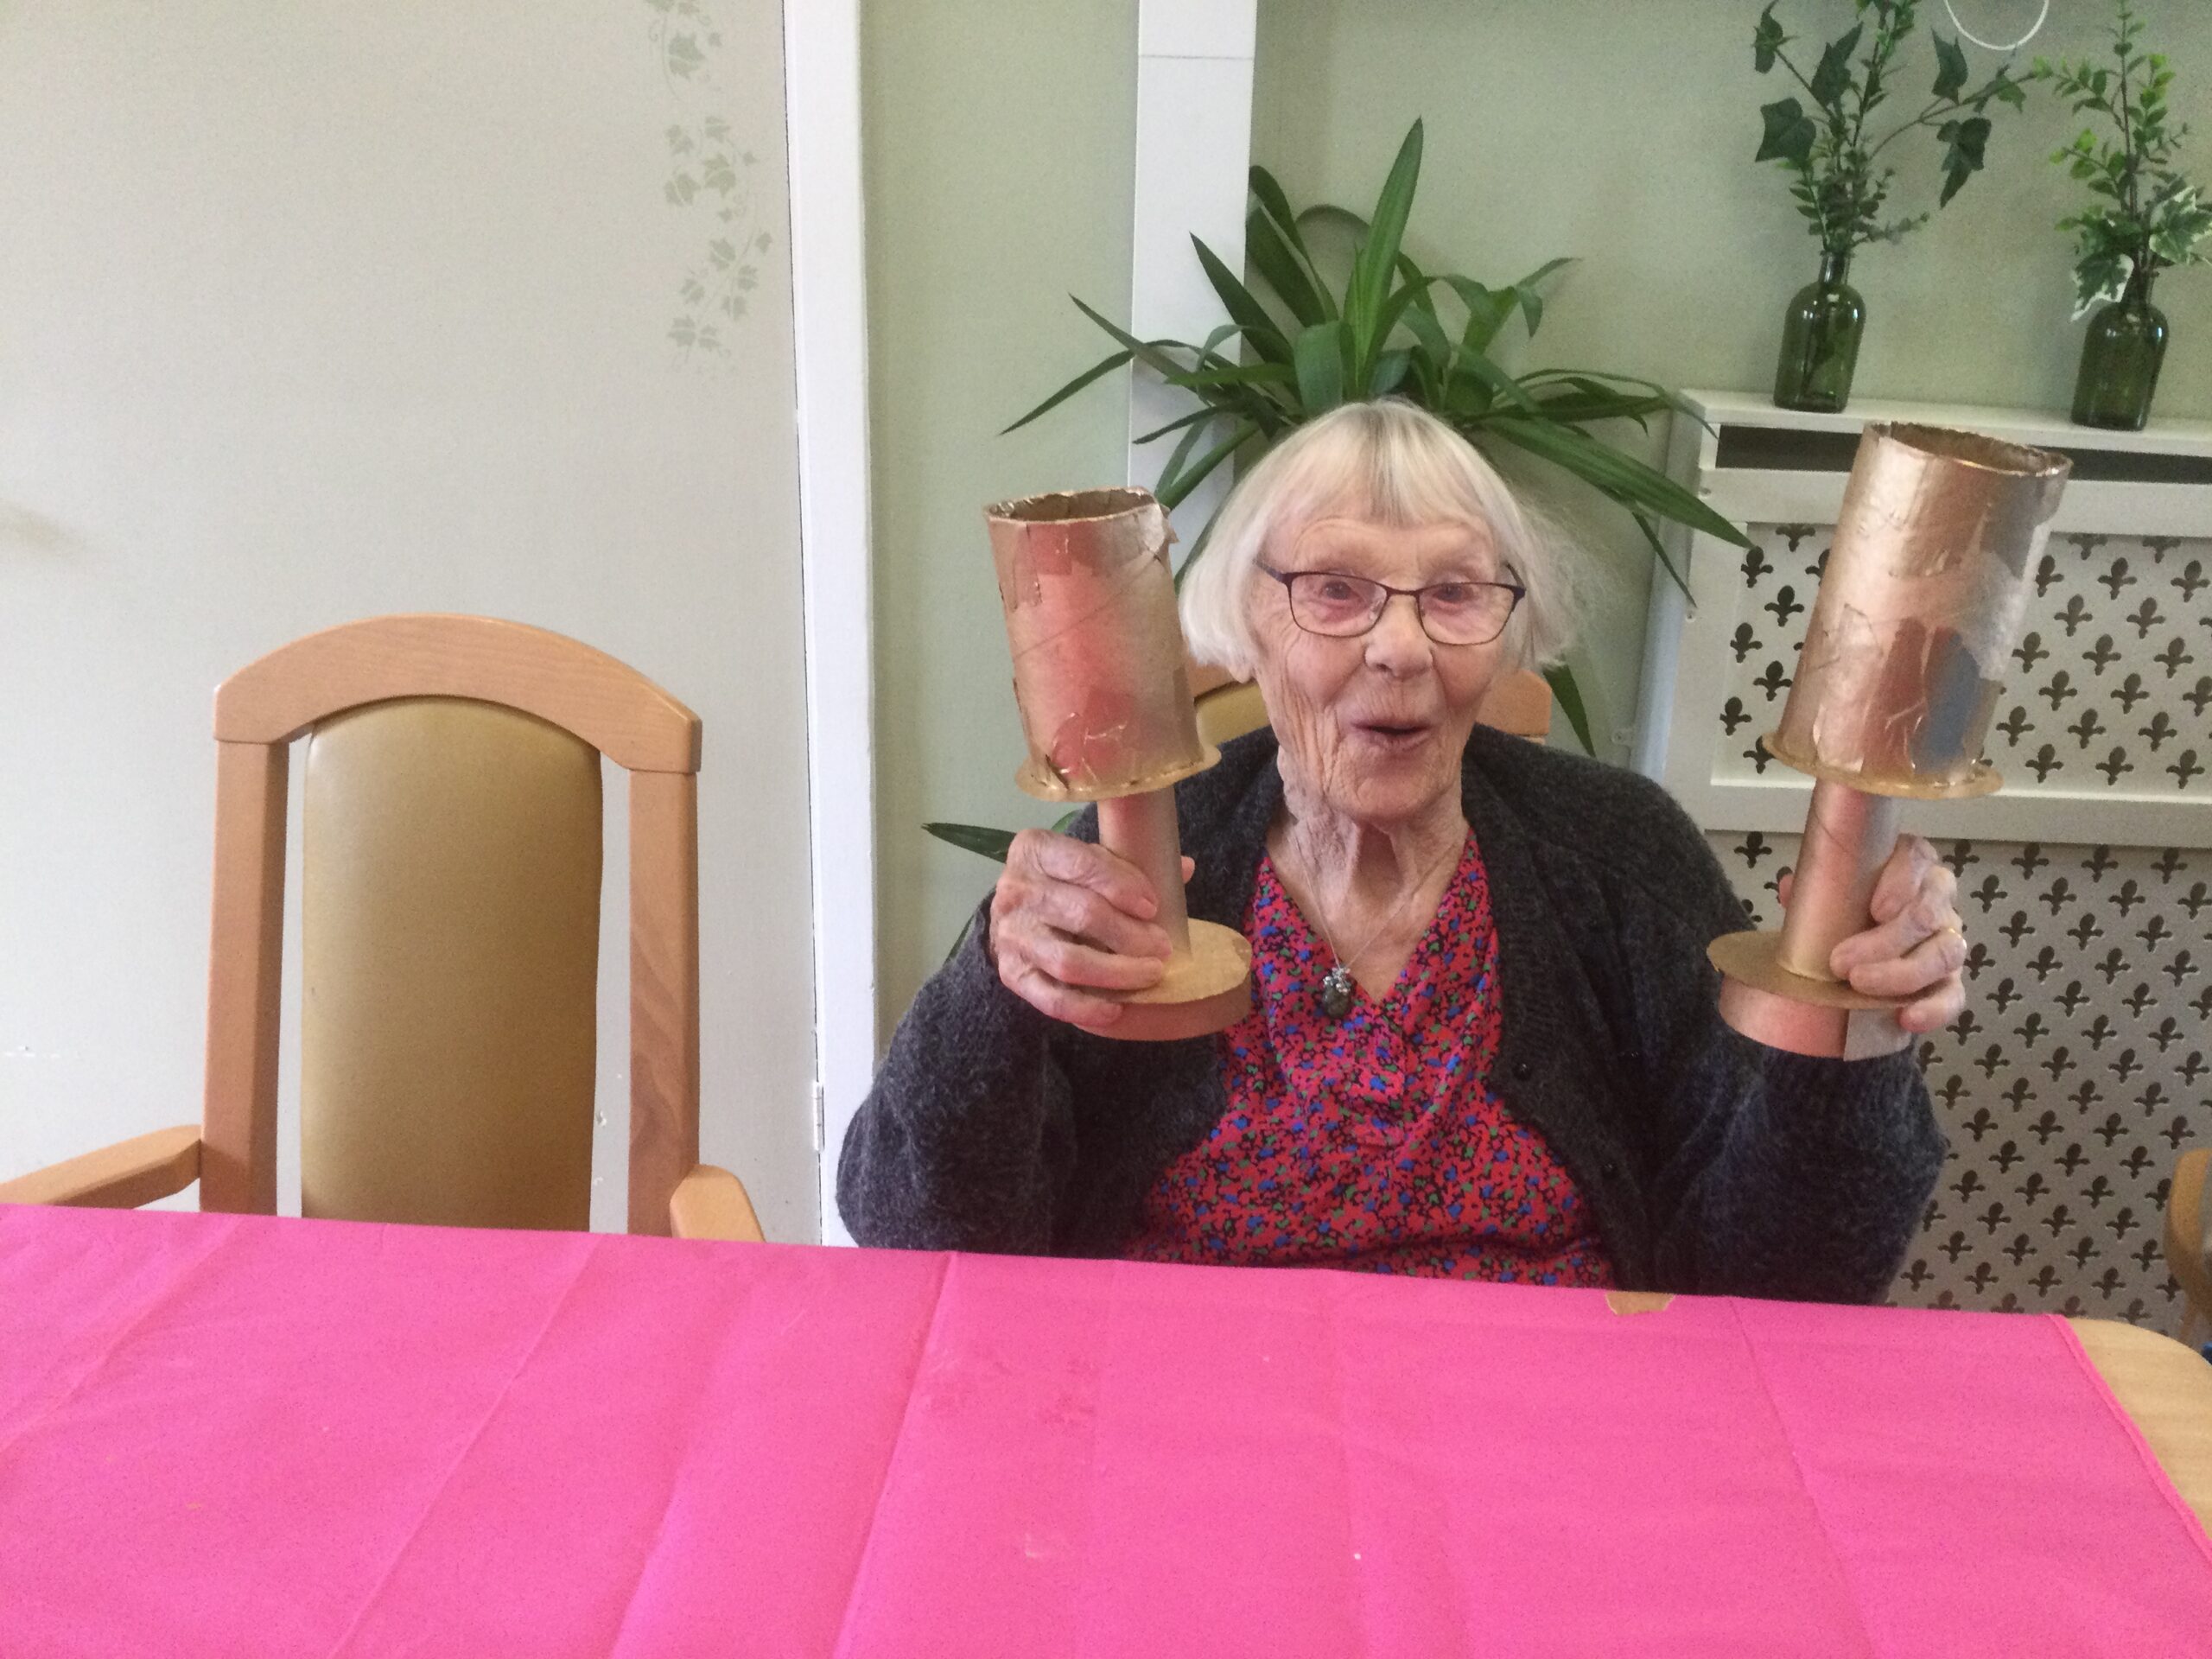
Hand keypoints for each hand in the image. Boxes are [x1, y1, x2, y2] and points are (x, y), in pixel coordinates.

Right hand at [988, 831, 1190, 1032]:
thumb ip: (1131, 864)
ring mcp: (1011, 935)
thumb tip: (1182, 869)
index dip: (1123, 886)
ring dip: (1117, 972)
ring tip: (1151, 973)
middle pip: (1082, 914)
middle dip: (1130, 934)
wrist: (1019, 914)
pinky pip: (1051, 999)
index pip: (1083, 864)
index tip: (1153, 906)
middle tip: (1162, 946)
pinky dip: (1086, 1009)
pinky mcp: (1012, 974)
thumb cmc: (1066, 882)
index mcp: (1035, 850)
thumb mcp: (1090, 860)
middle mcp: (1015, 891)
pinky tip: (1116, 1010)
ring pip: (1069, 961)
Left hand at [1778, 833, 1964, 1035]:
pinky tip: (1907, 1017)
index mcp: (1909, 867)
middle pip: (1928, 914)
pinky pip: (1953, 995)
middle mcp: (1936, 900)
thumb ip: (1813, 890)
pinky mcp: (1949, 982)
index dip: (1902, 880)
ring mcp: (1947, 941)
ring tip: (1860, 984)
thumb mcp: (1823, 897)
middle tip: (1841, 961)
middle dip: (1885, 940)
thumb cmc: (1842, 915)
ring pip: (1944, 953)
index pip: (1918, 858)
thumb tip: (1791, 887)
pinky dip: (1934, 1008)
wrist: (1850, 957)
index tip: (1876, 909)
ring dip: (1902, 973)